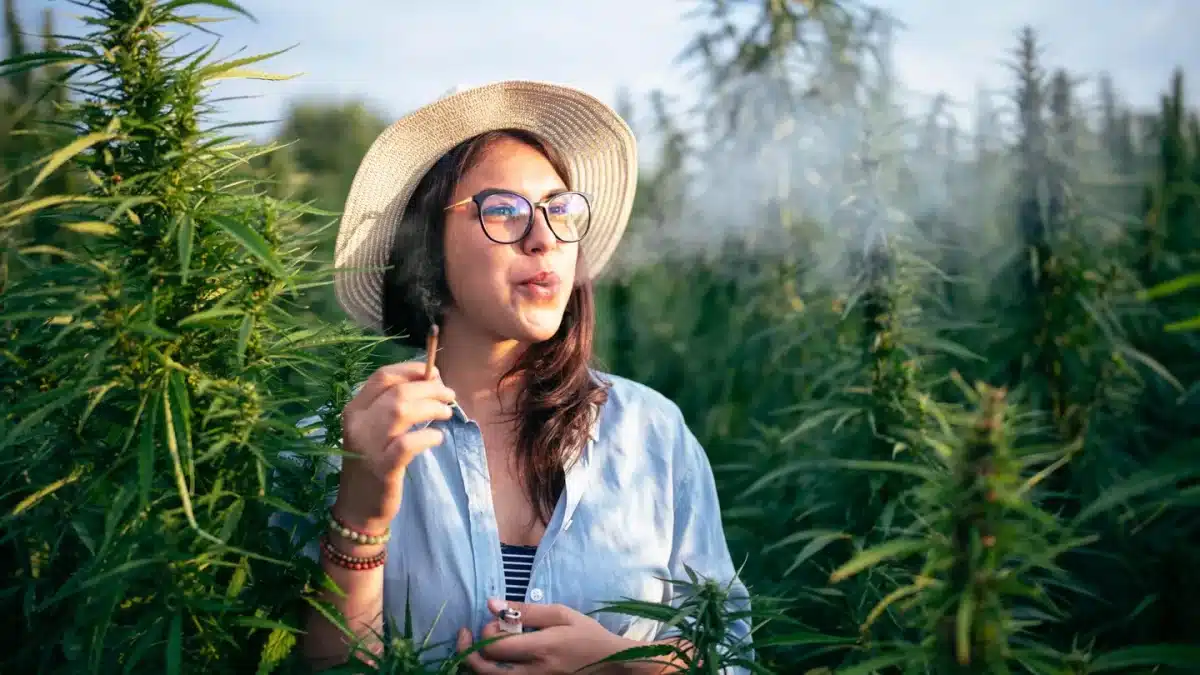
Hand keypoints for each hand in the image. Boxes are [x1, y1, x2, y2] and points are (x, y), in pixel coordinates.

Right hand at [332, 361, 455, 531]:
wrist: (358, 507)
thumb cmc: (373, 463)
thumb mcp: (376, 430)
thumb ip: (394, 406)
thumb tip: (431, 380)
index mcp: (355, 409)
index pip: (382, 377)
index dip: (411, 370)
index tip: (434, 373)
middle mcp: (358, 423)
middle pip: (397, 392)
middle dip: (429, 388)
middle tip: (449, 395)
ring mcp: (368, 445)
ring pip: (401, 411)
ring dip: (431, 407)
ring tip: (447, 412)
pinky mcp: (382, 467)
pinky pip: (407, 444)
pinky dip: (426, 436)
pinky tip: (437, 438)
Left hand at [454, 599, 637, 673]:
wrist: (611, 664)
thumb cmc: (587, 635)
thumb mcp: (561, 614)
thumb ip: (527, 609)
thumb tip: (492, 604)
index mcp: (541, 648)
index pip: (496, 647)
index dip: (485, 633)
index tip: (495, 620)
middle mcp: (534, 672)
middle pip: (485, 671)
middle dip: (469, 651)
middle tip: (468, 635)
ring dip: (477, 665)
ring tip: (476, 648)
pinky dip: (492, 672)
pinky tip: (494, 659)